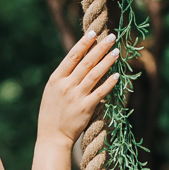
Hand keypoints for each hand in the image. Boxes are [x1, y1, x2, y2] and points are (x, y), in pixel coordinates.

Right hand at [38, 29, 120, 144]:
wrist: (52, 137)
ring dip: (107, 61)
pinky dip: (109, 83)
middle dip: (100, 48)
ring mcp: (76, 97)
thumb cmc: (51, 114)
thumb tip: (78, 62)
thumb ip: (64, 78)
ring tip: (117, 51)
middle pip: (86, 62)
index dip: (84, 43)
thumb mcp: (51, 92)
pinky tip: (117, 75)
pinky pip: (100, 93)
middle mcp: (66, 86)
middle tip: (111, 36)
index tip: (94, 32)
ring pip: (94, 74)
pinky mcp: (85, 108)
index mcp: (56, 79)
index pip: (72, 56)